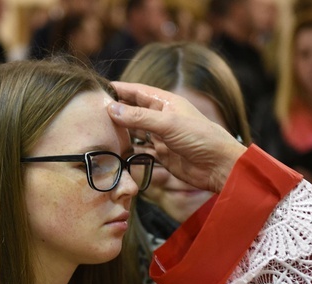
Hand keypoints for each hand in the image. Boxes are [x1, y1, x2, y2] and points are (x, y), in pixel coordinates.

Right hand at [108, 82, 246, 193]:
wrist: (219, 166)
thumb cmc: (200, 138)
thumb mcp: (168, 124)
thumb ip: (139, 117)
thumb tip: (111, 108)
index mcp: (166, 103)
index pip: (137, 91)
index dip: (119, 89)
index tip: (99, 88)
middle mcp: (162, 118)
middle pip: (133, 111)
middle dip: (116, 111)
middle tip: (93, 112)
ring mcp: (161, 137)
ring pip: (135, 132)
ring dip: (120, 132)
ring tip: (99, 132)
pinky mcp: (162, 155)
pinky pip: (141, 151)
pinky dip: (129, 151)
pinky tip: (115, 152)